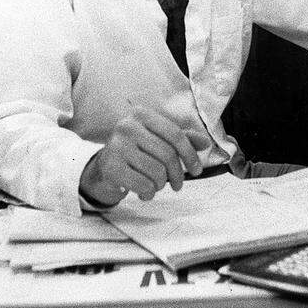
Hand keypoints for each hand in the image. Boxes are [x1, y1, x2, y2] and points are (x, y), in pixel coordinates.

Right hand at [79, 105, 211, 204]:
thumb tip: (205, 143)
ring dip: (160, 185)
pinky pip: (144, 185)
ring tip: (155, 185)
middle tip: (177, 184)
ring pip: (157, 172)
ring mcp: (117, 146)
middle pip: (168, 154)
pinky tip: (143, 192)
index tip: (197, 170)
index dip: (190, 154)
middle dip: (177, 174)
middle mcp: (127, 126)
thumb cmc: (135, 153)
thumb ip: (181, 139)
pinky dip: (148, 193)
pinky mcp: (111, 167)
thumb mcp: (158, 141)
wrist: (102, 168)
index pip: (175, 134)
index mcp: (142, 115)